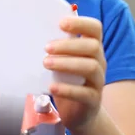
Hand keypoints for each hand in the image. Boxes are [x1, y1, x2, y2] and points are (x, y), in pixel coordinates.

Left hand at [43, 16, 106, 130]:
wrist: (78, 112)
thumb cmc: (67, 79)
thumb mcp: (63, 60)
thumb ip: (57, 48)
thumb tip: (34, 31)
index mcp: (92, 47)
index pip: (95, 28)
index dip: (80, 23)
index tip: (61, 23)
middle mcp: (100, 61)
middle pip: (93, 46)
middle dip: (68, 45)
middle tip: (46, 48)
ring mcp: (98, 81)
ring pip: (91, 67)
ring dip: (66, 63)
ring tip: (46, 63)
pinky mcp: (93, 100)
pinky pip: (85, 93)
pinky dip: (67, 89)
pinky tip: (51, 87)